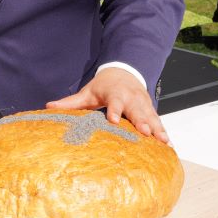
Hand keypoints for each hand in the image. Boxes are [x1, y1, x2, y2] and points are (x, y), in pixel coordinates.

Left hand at [46, 67, 168, 142]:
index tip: (114, 121)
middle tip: (146, 133)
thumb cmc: (103, 86)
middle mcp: (131, 98)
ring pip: (151, 116)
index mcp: (114, 93)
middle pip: (137, 110)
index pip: (114, 102)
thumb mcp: (87, 92)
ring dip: (158, 129)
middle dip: (142, 121)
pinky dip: (164, 131)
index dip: (114, 111)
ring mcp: (143, 104)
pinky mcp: (151, 110)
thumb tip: (48, 106)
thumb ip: (70, 102)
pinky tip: (169, 145)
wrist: (124, 72)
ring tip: (163, 142)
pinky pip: (158, 121)